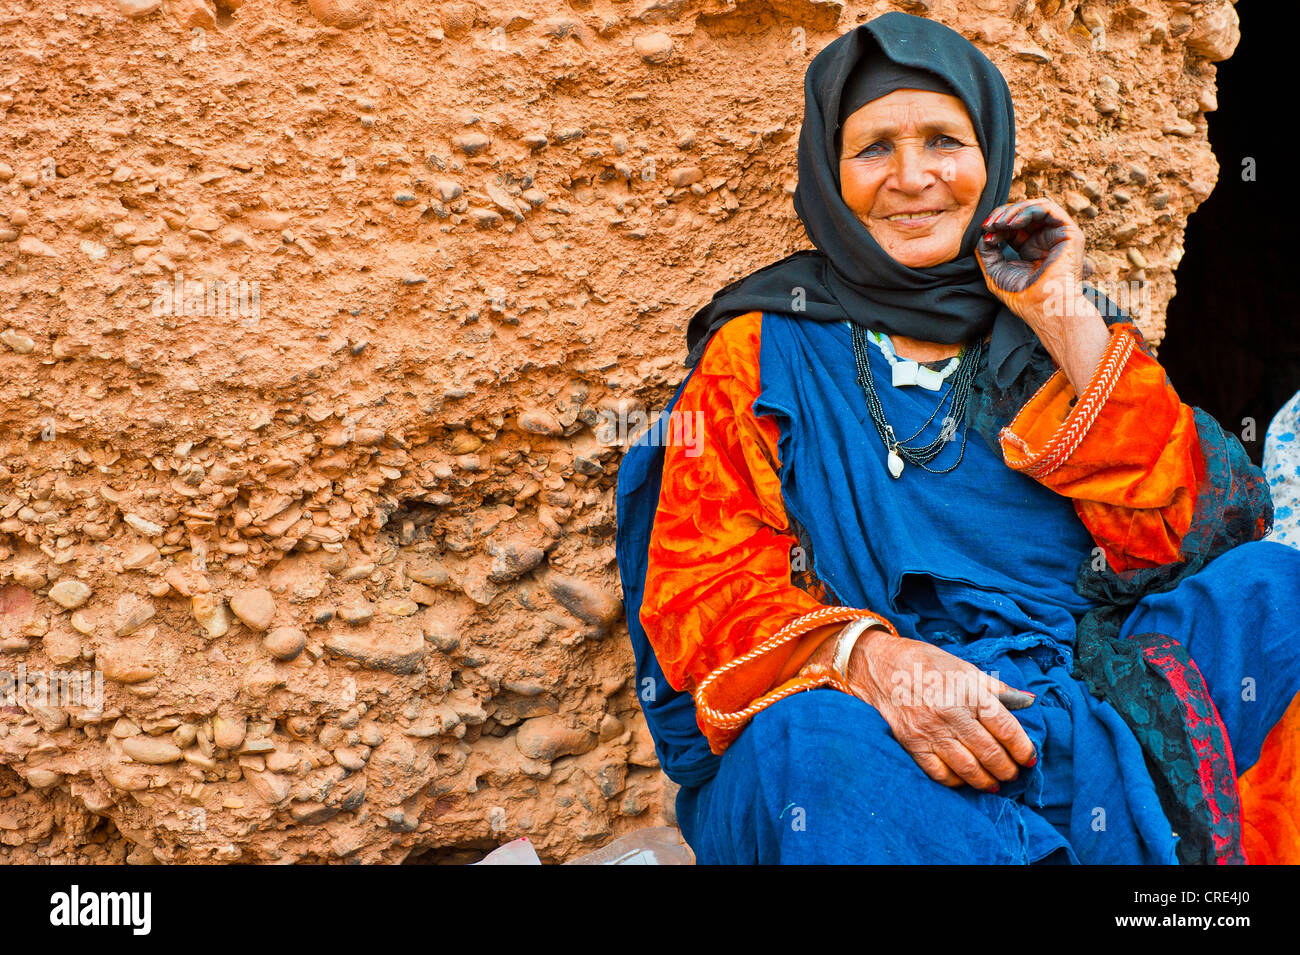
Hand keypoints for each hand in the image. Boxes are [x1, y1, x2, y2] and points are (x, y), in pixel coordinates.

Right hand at [836, 628, 1037, 791]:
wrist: (878, 664)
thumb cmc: (924, 663)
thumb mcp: (962, 667)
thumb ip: (995, 688)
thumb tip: (1027, 701)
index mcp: (968, 692)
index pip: (1005, 727)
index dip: (1021, 747)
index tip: (1028, 757)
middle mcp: (950, 713)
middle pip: (989, 752)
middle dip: (1006, 769)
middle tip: (1012, 774)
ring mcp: (930, 730)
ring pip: (967, 767)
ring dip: (985, 780)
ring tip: (994, 783)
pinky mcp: (912, 743)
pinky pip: (939, 772)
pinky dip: (955, 782)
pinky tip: (963, 780)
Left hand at [976, 197, 1088, 333]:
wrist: (1044, 308)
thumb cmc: (1022, 296)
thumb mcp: (996, 271)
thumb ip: (988, 251)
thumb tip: (984, 234)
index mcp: (1031, 249)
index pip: (1013, 227)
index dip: (997, 224)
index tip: (984, 231)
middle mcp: (1045, 240)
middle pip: (1023, 214)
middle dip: (1003, 215)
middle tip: (989, 224)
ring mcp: (1058, 235)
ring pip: (1036, 207)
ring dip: (1014, 211)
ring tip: (999, 223)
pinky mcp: (1069, 233)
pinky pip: (1049, 209)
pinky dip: (1028, 211)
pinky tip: (1013, 223)